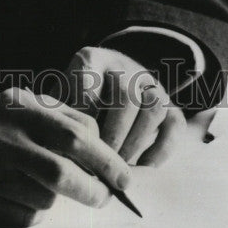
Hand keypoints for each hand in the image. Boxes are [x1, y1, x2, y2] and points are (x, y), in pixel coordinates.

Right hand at [0, 86, 132, 227]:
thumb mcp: (20, 103)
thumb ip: (61, 115)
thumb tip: (100, 142)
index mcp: (17, 109)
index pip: (73, 137)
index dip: (105, 160)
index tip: (123, 177)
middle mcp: (0, 139)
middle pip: (60, 174)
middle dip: (92, 190)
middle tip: (106, 197)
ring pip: (44, 198)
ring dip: (56, 197)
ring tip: (41, 182)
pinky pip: (23, 216)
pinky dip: (32, 209)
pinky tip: (16, 192)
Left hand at [65, 46, 187, 166]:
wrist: (111, 75)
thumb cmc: (76, 93)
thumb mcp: (61, 91)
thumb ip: (56, 111)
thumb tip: (53, 146)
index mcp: (92, 59)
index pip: (90, 82)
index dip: (84, 115)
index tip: (76, 143)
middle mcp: (124, 67)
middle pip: (125, 96)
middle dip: (112, 135)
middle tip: (100, 164)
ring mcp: (150, 83)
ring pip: (153, 107)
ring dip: (136, 141)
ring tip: (119, 167)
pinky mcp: (170, 103)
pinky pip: (174, 123)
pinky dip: (161, 149)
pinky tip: (142, 167)